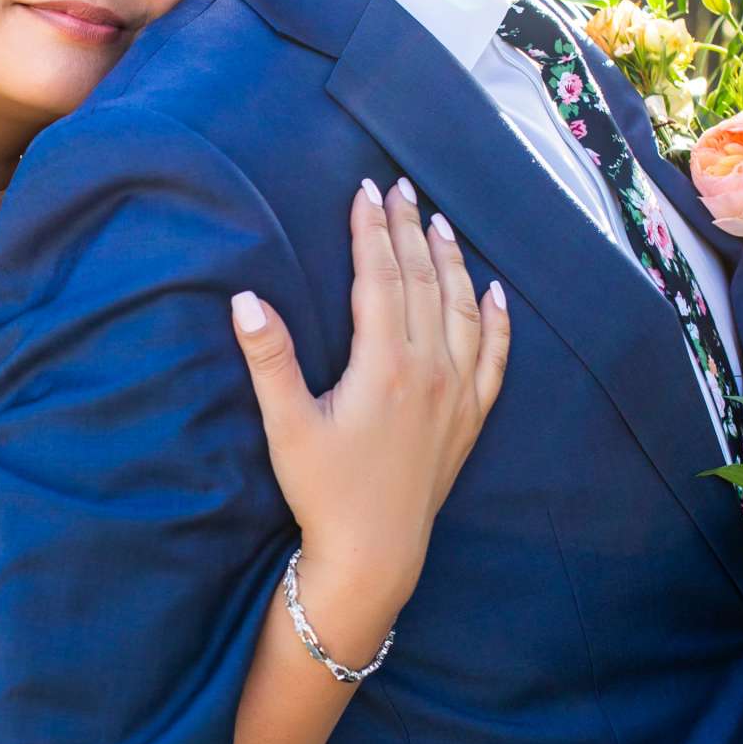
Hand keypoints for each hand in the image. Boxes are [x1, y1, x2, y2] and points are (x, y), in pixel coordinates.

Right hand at [233, 180, 508, 626]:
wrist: (375, 555)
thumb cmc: (324, 493)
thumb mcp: (286, 426)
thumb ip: (269, 360)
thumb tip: (245, 299)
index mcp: (385, 365)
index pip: (381, 277)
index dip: (372, 230)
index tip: (365, 190)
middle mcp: (431, 371)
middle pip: (424, 282)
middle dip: (409, 230)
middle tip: (401, 188)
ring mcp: (457, 394)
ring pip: (463, 310)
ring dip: (451, 262)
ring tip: (440, 223)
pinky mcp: (470, 419)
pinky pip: (495, 358)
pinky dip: (497, 320)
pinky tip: (494, 292)